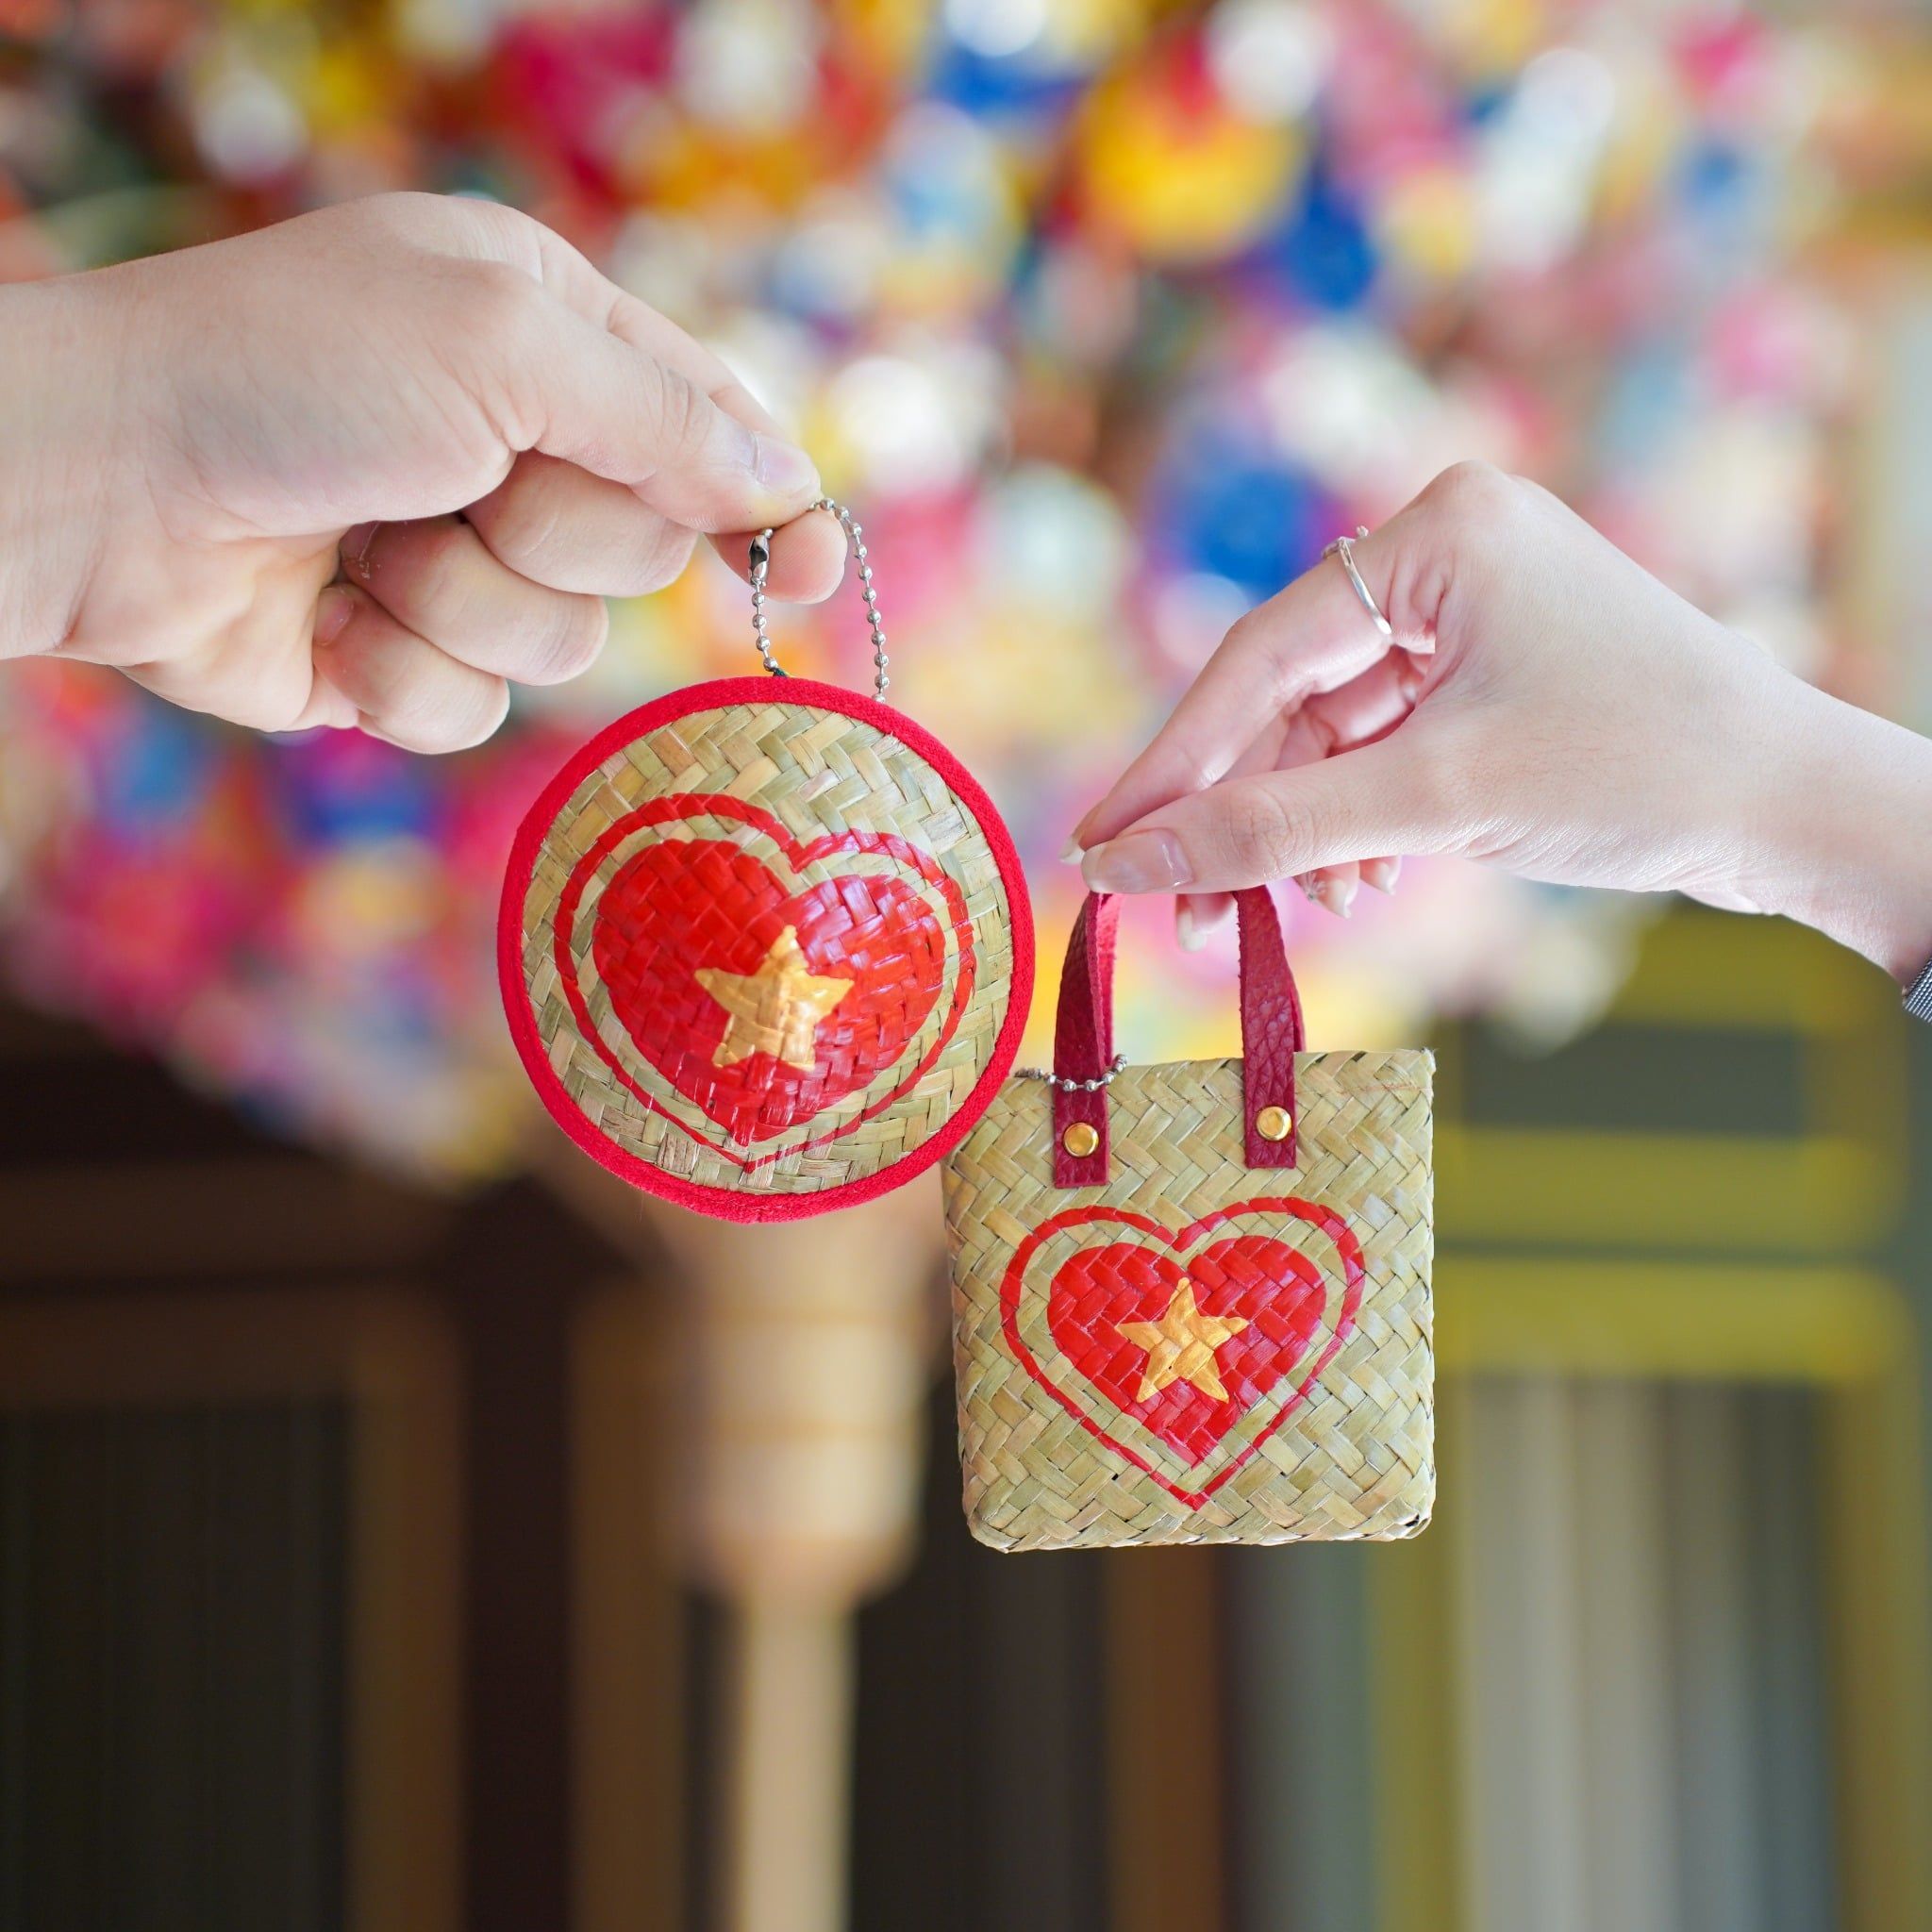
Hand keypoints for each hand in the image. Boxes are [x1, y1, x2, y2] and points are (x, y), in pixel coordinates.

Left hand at [0, 193, 844, 748]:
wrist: (103, 485)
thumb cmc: (291, 375)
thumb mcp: (503, 349)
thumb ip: (665, 420)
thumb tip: (789, 484)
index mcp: (544, 333)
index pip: (706, 422)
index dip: (766, 495)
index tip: (816, 569)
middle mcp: (511, 443)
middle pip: (644, 546)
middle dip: (555, 534)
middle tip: (458, 483)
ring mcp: (455, 554)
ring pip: (564, 641)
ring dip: (463, 604)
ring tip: (367, 547)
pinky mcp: (401, 654)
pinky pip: (476, 708)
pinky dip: (404, 673)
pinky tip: (331, 619)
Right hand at [1074, 462, 1931, 980]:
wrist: (1796, 807)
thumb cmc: (1638, 770)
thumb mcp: (1434, 801)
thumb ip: (1267, 831)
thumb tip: (1124, 864)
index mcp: (1436, 531)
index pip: (1258, 656)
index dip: (1173, 765)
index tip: (1101, 847)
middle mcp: (1444, 549)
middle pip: (1288, 697)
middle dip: (1243, 812)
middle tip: (1181, 910)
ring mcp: (1469, 607)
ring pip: (1331, 732)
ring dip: (1305, 828)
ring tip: (1297, 911)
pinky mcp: (1490, 665)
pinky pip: (1384, 743)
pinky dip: (1360, 817)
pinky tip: (1361, 879)